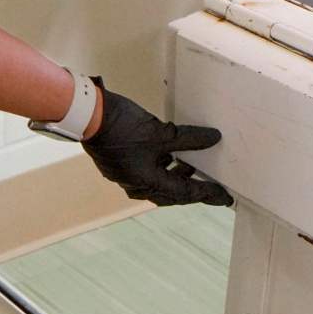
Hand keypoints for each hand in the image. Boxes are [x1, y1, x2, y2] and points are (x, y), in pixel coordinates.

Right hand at [81, 85, 231, 206]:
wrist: (88, 115)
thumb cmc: (122, 127)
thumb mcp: (161, 133)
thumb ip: (189, 139)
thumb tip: (213, 139)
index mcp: (147, 183)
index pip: (185, 193)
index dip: (207, 193)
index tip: (224, 198)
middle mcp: (136, 185)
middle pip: (171, 194)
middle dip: (191, 189)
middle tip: (210, 186)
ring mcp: (126, 175)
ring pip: (158, 182)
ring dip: (176, 175)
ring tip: (193, 164)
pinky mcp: (120, 164)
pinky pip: (148, 172)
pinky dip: (163, 167)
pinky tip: (170, 154)